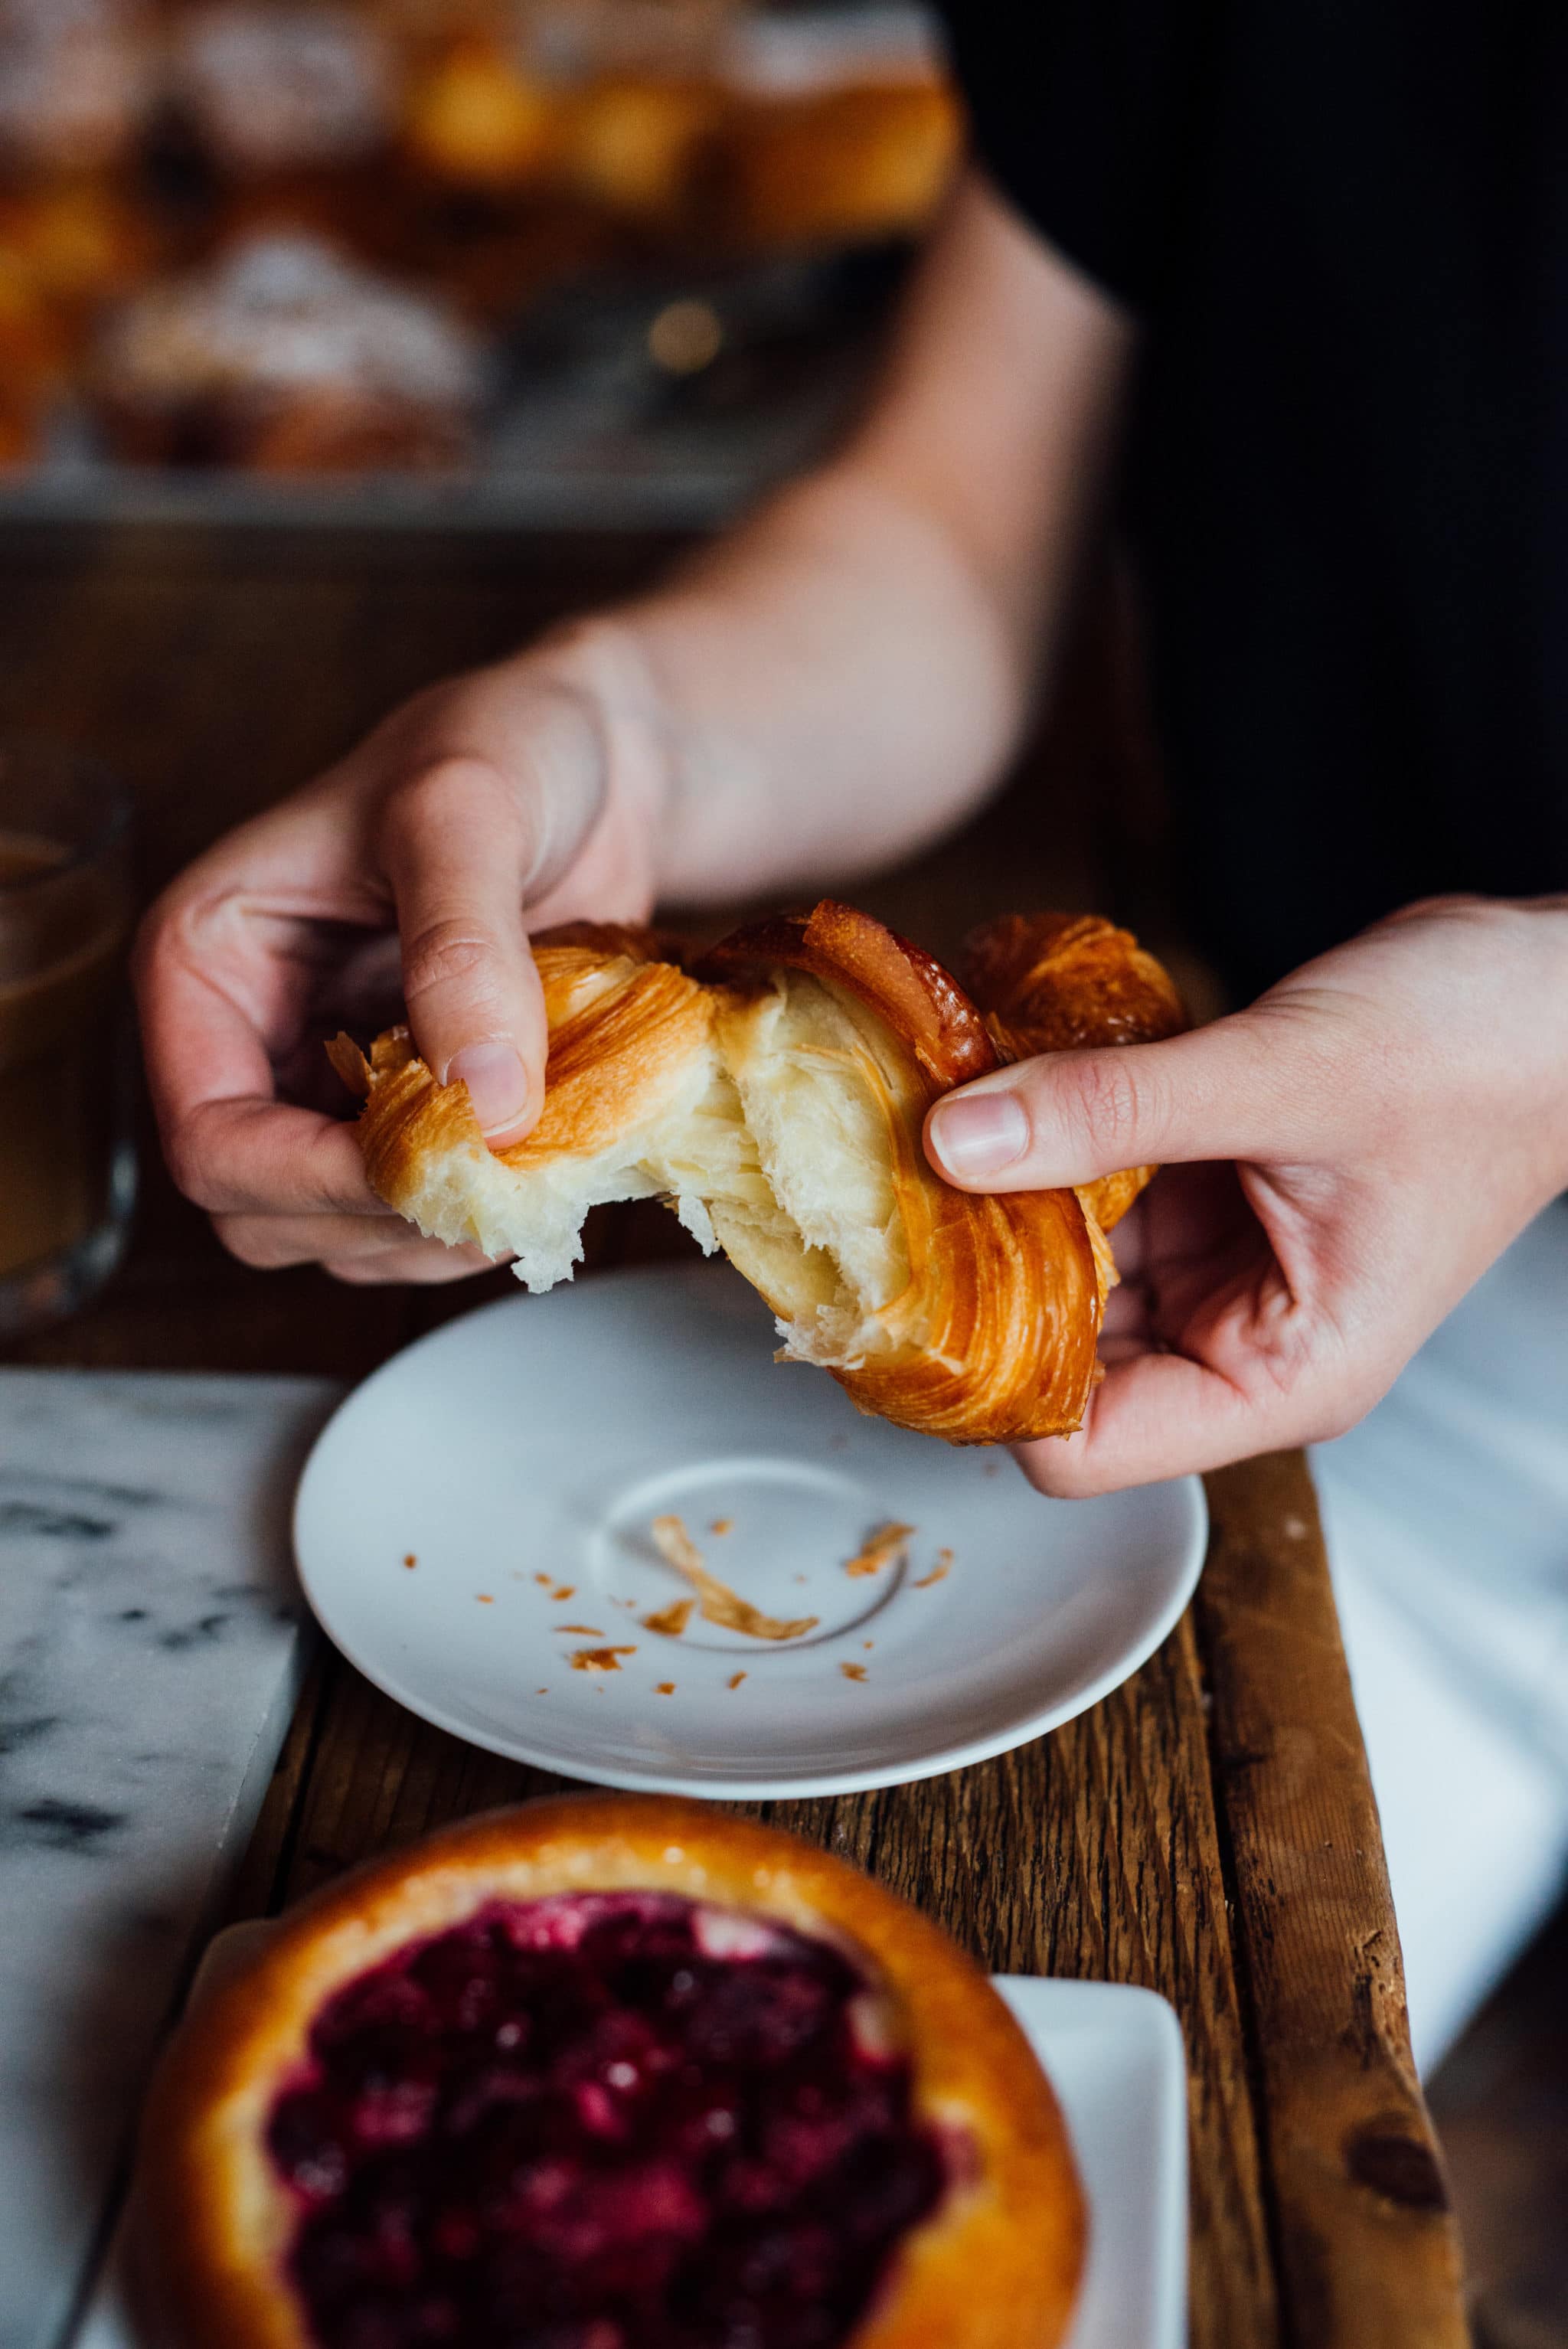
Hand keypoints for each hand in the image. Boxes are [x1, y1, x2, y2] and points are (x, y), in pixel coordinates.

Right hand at [135, 625, 665, 1281]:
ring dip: (449, 1232)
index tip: (439, 1171)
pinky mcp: (408, 1121)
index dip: (315, 1182)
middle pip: (268, 1217)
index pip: (212, 1141)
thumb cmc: (506, 747)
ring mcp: (329, 1093)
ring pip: (348, 1241)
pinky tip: (557, 1159)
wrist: (598, 764)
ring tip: (549, 1160)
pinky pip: (424, 1222)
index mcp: (206, 966)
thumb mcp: (467, 808)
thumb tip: (482, 1100)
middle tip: (513, 1178)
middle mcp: (250, 1045)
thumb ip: (463, 946)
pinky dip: (490, 1218)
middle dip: (389, 1217)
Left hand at [924, 897, 1567, 1493]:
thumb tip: (957, 1142)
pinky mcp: (1199, 1196)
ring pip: (1058, 1272)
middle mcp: (1236, 1341)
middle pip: (1051, 1362)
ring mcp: (1214, 1269)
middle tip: (886, 1193)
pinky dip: (1039, 1147)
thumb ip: (1115, 1110)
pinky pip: (1088, 1192)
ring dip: (998, 1205)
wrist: (1555, 986)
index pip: (1080, 1450)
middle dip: (975, 1285)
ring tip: (928, 1124)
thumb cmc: (1484, 1055)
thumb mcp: (1287, 1077)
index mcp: (1279, 1376)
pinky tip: (994, 1086)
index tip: (912, 1291)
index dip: (986, 1386)